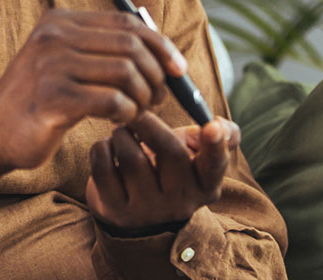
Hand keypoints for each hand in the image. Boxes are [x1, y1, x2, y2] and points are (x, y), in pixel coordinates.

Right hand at [0, 9, 187, 207]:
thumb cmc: (38, 101)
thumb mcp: (64, 62)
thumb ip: (101, 48)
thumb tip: (160, 45)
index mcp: (60, 21)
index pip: (127, 22)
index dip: (160, 44)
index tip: (178, 69)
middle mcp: (54, 36)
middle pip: (132, 46)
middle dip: (157, 74)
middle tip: (159, 97)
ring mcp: (51, 66)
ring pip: (126, 74)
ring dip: (143, 97)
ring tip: (137, 111)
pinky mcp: (53, 99)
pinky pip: (113, 102)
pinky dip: (127, 114)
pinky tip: (119, 122)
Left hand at [85, 111, 239, 230]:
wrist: (138, 210)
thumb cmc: (171, 169)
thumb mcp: (198, 153)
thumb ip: (221, 134)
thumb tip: (219, 124)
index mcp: (206, 184)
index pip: (215, 165)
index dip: (215, 145)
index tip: (212, 125)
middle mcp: (180, 202)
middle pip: (170, 152)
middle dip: (149, 123)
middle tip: (136, 111)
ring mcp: (147, 210)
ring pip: (131, 158)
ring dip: (122, 134)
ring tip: (122, 131)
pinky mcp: (116, 211)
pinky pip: (104, 167)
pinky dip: (102, 148)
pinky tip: (108, 148)